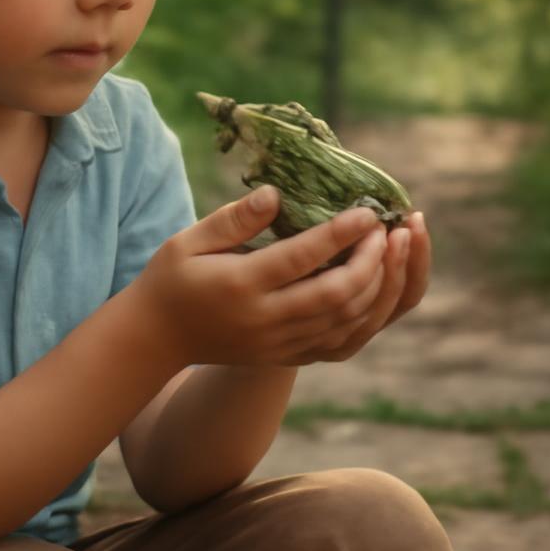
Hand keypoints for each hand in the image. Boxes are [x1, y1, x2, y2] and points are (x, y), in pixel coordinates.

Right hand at [131, 184, 389, 367]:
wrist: (158, 338)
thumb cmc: (174, 277)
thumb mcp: (189, 239)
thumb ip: (234, 218)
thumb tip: (276, 193)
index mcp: (239, 284)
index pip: (301, 258)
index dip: (340, 233)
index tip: (367, 211)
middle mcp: (265, 319)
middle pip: (335, 294)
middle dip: (371, 261)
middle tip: (387, 230)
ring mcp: (280, 343)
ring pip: (346, 321)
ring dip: (378, 286)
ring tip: (391, 252)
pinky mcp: (288, 357)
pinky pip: (342, 343)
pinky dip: (368, 315)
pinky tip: (379, 285)